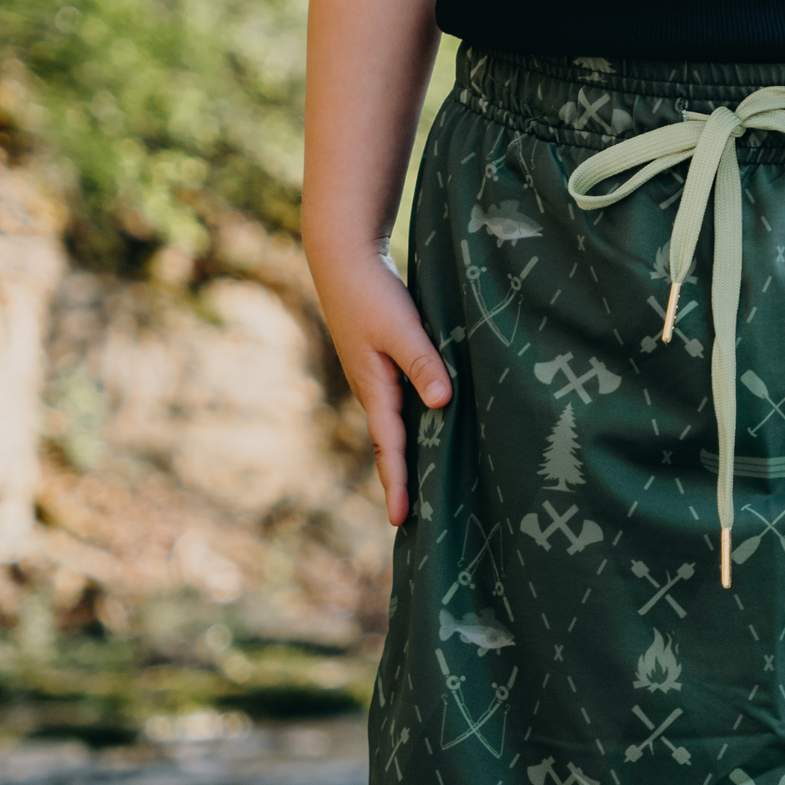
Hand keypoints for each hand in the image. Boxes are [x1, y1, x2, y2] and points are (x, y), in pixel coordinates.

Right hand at [314, 243, 451, 524]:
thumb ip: (423, 363)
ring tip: (425, 491)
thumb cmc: (372, 293)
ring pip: (396, 429)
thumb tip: (440, 403)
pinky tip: (430, 435)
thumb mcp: (402, 328)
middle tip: (416, 524)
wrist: (343, 260)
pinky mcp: (384, 365)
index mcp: (375, 390)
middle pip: (391, 448)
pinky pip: (401, 408)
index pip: (390, 449)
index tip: (401, 522)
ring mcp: (377, 380)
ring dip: (408, 459)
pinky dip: (413, 429)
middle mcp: (374, 392)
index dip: (397, 485)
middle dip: (401, 484)